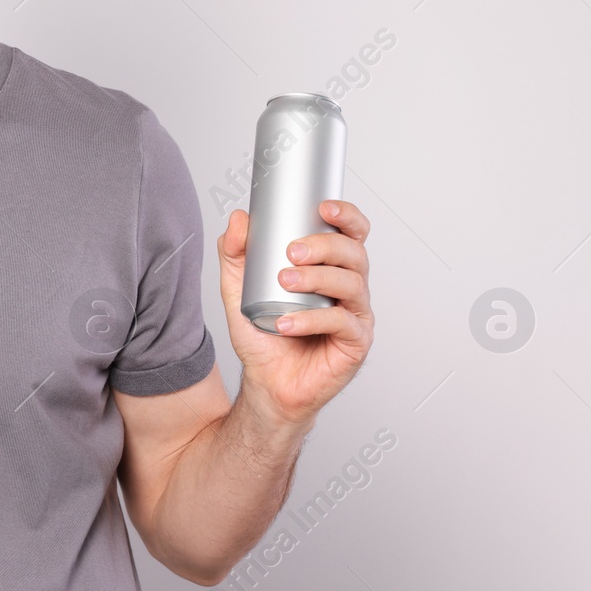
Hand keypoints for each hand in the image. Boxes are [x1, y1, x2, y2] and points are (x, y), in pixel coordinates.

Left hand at [215, 200, 373, 427]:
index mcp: (330, 267)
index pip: (351, 234)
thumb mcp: (238, 288)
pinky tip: (287, 323)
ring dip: (318, 278)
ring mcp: (355, 315)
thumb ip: (235, 253)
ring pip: (352, 284)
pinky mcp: (355, 343)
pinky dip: (312, 320)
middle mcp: (349, 288)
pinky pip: (342, 323)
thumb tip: (239, 218)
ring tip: (285, 282)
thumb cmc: (262, 335)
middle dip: (325, 246)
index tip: (323, 208)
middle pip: (354, 254)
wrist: (266, 382)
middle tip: (292, 252)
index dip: (346, 216)